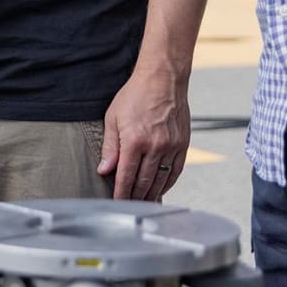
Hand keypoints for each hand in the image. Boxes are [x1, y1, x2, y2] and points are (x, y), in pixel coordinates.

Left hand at [99, 68, 189, 201]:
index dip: (121, 193)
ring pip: (161, 180)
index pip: (126, 176)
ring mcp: (171, 146)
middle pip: (144, 182)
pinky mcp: (182, 144)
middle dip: (135, 197)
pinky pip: (176, 171)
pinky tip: (161, 188)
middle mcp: (155, 146)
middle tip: (130, 207)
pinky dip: (168, 183)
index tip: (118, 203)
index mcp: (134, 141)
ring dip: (151, 194)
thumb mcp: (113, 118)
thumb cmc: (135, 96)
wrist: (163, 79)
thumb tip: (104, 169)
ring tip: (143, 203)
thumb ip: (110, 146)